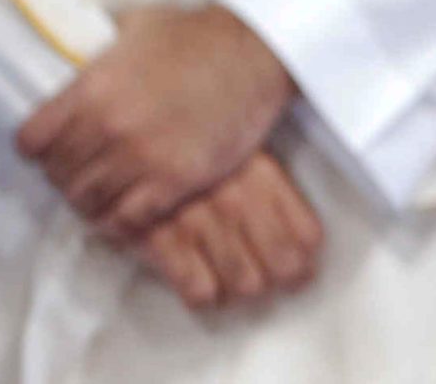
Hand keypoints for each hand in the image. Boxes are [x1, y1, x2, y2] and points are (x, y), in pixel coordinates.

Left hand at [17, 5, 297, 243]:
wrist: (258, 51)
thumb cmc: (199, 36)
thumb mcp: (135, 27)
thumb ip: (99, 53)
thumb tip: (76, 59)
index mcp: (92, 88)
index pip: (31, 143)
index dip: (41, 148)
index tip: (56, 147)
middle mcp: (109, 126)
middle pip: (58, 176)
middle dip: (69, 175)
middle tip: (88, 171)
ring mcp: (142, 156)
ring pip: (86, 202)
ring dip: (93, 200)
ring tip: (108, 192)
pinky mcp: (175, 180)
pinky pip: (126, 220)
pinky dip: (122, 221)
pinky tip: (130, 209)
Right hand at [130, 151, 324, 312]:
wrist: (129, 141)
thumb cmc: (190, 151)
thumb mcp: (240, 149)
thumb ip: (273, 186)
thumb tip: (306, 234)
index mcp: (262, 175)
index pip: (306, 234)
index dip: (307, 260)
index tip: (303, 269)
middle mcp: (236, 200)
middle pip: (281, 266)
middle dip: (279, 280)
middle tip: (271, 281)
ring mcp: (200, 220)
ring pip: (245, 284)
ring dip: (243, 289)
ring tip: (238, 282)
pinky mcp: (161, 239)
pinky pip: (198, 290)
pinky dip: (204, 294)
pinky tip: (204, 283)